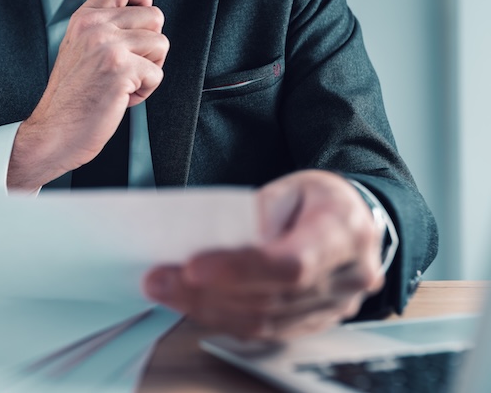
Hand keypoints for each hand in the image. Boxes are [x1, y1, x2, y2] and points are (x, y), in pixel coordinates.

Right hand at [8, 0, 168, 190]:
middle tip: (128, 66)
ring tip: (123, 82)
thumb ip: (104, 29)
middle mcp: (96, 27)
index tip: (139, 16)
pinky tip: (121, 97)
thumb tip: (138, 19)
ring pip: (161, 44)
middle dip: (150, 45)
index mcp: (85, 19)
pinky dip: (145, 91)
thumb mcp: (78, 49)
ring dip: (149, 69)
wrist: (54, 131)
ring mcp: (109, 47)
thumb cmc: (68, 99)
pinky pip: (157, 74)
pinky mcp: (121, 70)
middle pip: (154, 16)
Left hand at [143, 170, 384, 339]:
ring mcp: (335, 307)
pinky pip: (265, 331)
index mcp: (343, 232)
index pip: (290, 263)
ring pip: (264, 321)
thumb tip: (210, 239)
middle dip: (206, 292)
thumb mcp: (292, 186)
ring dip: (207, 308)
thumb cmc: (321, 199)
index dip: (239, 270)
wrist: (356, 221)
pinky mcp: (316, 323)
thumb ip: (257, 211)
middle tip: (160, 279)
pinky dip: (224, 318)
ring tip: (166, 290)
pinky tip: (192, 304)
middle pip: (270, 298)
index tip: (193, 267)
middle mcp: (346, 277)